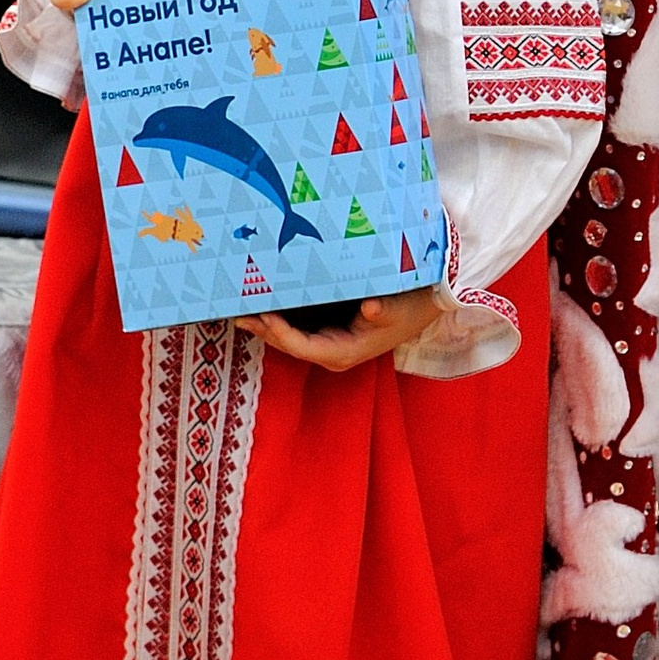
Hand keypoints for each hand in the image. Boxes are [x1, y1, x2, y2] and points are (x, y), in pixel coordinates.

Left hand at [233, 287, 444, 371]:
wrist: (422, 311)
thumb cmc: (408, 309)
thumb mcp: (398, 309)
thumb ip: (383, 311)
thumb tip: (371, 309)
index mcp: (343, 352)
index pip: (301, 346)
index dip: (279, 332)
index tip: (261, 315)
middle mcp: (331, 353)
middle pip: (289, 345)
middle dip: (263, 330)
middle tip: (236, 313)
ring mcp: (329, 345)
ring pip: (290, 339)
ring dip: (266, 326)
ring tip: (241, 309)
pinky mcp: (330, 334)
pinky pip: (298, 331)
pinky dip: (280, 320)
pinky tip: (265, 306)